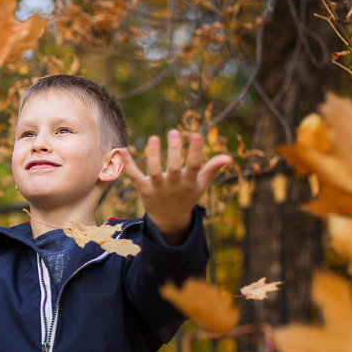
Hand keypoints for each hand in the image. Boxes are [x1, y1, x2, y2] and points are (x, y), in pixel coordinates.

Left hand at [120, 130, 231, 244]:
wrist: (169, 219)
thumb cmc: (187, 196)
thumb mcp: (201, 184)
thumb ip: (212, 169)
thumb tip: (228, 157)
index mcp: (189, 183)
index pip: (194, 165)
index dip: (196, 151)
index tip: (197, 134)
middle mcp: (173, 186)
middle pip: (174, 168)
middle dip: (174, 150)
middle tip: (174, 131)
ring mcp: (157, 188)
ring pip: (154, 171)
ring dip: (153, 156)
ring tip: (153, 138)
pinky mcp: (143, 189)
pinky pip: (135, 176)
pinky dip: (128, 164)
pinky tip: (122, 150)